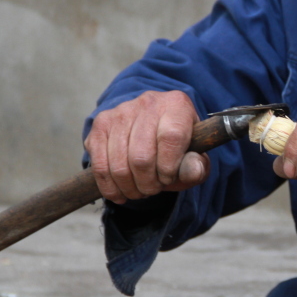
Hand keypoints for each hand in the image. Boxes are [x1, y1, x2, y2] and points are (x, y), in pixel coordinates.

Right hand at [84, 90, 209, 203]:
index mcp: (176, 105)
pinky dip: (110, 187)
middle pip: (141, 156)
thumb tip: (192, 170)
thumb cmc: (178, 147)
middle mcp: (148, 103)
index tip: (168, 178)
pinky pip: (99, 165)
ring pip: (118, 164)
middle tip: (153, 189)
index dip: (168, 166)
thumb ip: (197, 167)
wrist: (154, 129)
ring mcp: (120, 112)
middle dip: (148, 183)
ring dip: (130, 188)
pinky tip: (120, 193)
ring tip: (139, 191)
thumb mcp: (195, 157)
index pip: (171, 137)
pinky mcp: (100, 124)